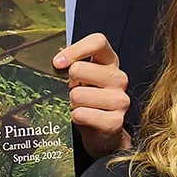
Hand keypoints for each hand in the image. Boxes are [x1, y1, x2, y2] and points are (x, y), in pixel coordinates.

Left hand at [53, 33, 130, 158]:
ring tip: (81, 107)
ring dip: (72, 104)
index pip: (98, 42)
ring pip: (77, 95)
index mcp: (110, 62)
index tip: (58, 62)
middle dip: (69, 84)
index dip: (76, 49)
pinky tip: (84, 119)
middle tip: (75, 92)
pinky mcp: (115, 121)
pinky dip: (75, 118)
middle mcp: (119, 78)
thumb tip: (56, 61)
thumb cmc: (88, 101)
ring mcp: (120, 100)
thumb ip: (72, 65)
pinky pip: (81, 114)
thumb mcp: (81, 79)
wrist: (102, 133)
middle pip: (79, 69)